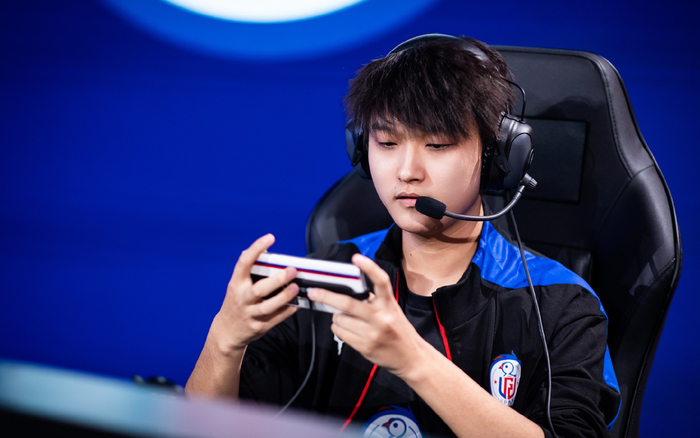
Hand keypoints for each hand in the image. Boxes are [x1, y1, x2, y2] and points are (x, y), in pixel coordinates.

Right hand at [213, 234, 299, 353]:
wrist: (227, 331)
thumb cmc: (237, 303)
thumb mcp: (238, 286)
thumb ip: (251, 274)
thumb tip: (272, 258)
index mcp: (236, 284)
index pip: (244, 263)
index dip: (256, 249)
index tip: (270, 238)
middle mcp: (242, 298)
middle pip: (260, 289)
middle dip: (277, 280)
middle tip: (292, 271)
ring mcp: (250, 314)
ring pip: (269, 306)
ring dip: (284, 297)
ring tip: (296, 287)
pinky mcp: (259, 326)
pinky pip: (276, 318)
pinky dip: (288, 310)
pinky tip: (297, 303)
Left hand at [307, 254, 426, 376]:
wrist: (410, 356)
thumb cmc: (397, 329)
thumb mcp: (391, 309)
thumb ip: (374, 299)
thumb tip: (347, 288)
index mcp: (389, 304)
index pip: (381, 281)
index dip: (369, 268)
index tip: (356, 258)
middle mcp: (381, 317)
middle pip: (348, 303)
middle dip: (326, 296)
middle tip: (314, 292)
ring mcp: (373, 333)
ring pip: (340, 319)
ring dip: (335, 316)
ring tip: (342, 317)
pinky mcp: (365, 347)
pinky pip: (340, 333)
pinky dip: (337, 328)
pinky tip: (344, 328)